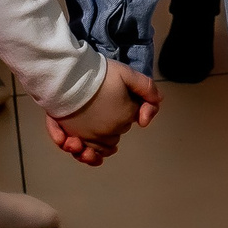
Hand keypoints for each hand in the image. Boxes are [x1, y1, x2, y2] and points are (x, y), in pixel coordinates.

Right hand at [45, 62, 159, 163]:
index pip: (133, 116)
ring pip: (103, 146)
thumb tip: (159, 101)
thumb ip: (147, 87)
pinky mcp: (74, 139)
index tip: (122, 97)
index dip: (129, 106)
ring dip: (101, 141)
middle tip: (104, 105)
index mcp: (126, 116)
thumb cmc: (99, 74)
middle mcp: (111, 131)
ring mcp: (92, 137)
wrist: (68, 77)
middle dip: (114, 122)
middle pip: (118, 132)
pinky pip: (84, 154)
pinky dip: (85, 153)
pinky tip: (83, 150)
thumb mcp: (128, 73)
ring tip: (94, 129)